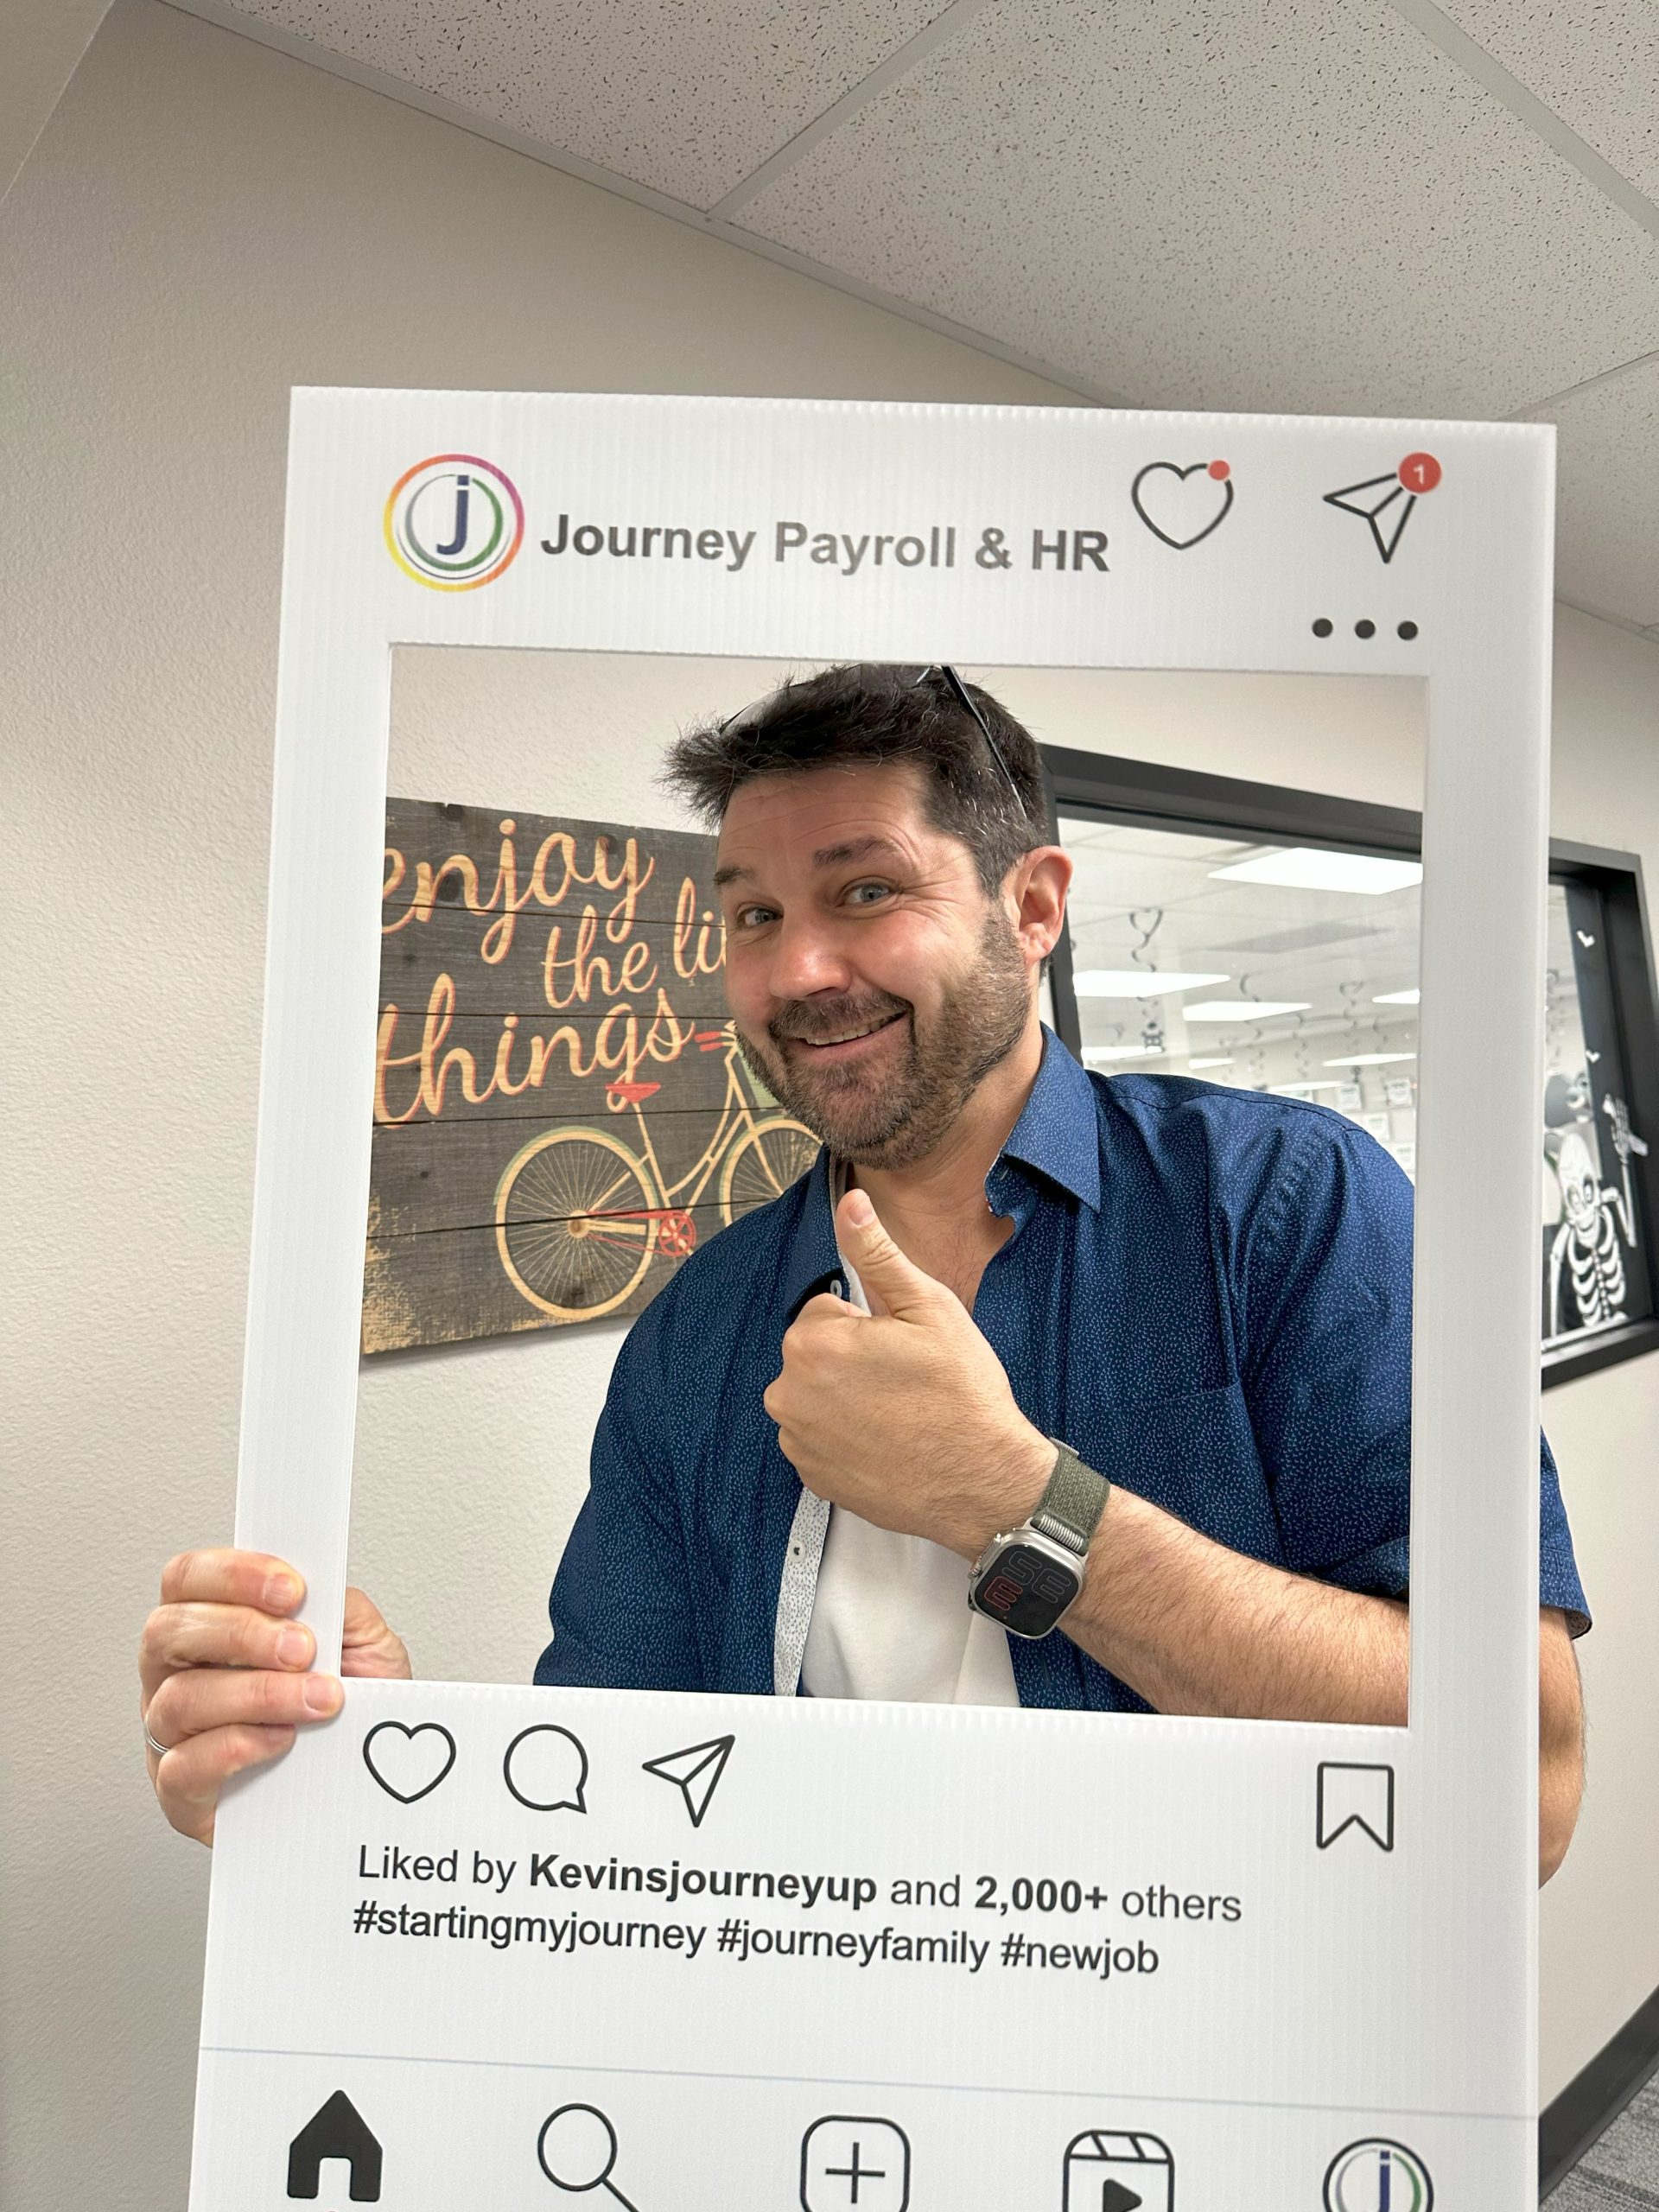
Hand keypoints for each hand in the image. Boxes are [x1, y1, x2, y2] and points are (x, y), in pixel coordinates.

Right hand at [139, 1549, 410, 1844]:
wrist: (364, 1781)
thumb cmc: (350, 1709)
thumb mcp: (362, 1646)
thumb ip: (338, 1609)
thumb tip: (320, 1589)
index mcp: (209, 1625)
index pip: (187, 1578)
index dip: (232, 1575)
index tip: (291, 1589)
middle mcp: (176, 1673)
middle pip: (166, 1632)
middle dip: (241, 1633)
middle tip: (304, 1650)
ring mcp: (170, 1733)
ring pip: (179, 1699)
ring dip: (258, 1694)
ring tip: (317, 1700)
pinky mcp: (180, 1792)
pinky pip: (184, 1767)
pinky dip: (238, 1747)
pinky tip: (283, 1741)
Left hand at [763, 1188, 1053, 1557]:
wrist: (985, 1482)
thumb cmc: (962, 1393)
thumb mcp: (927, 1307)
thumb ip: (877, 1252)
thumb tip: (851, 1203)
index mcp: (812, 1344)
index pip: (826, 1309)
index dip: (870, 1324)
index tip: (903, 1348)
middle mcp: (788, 1394)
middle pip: (817, 1352)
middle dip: (854, 1357)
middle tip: (906, 1380)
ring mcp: (797, 1442)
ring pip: (817, 1394)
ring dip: (848, 1397)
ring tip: (900, 1413)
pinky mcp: (812, 1476)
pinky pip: (821, 1437)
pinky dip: (847, 1436)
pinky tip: (888, 1442)